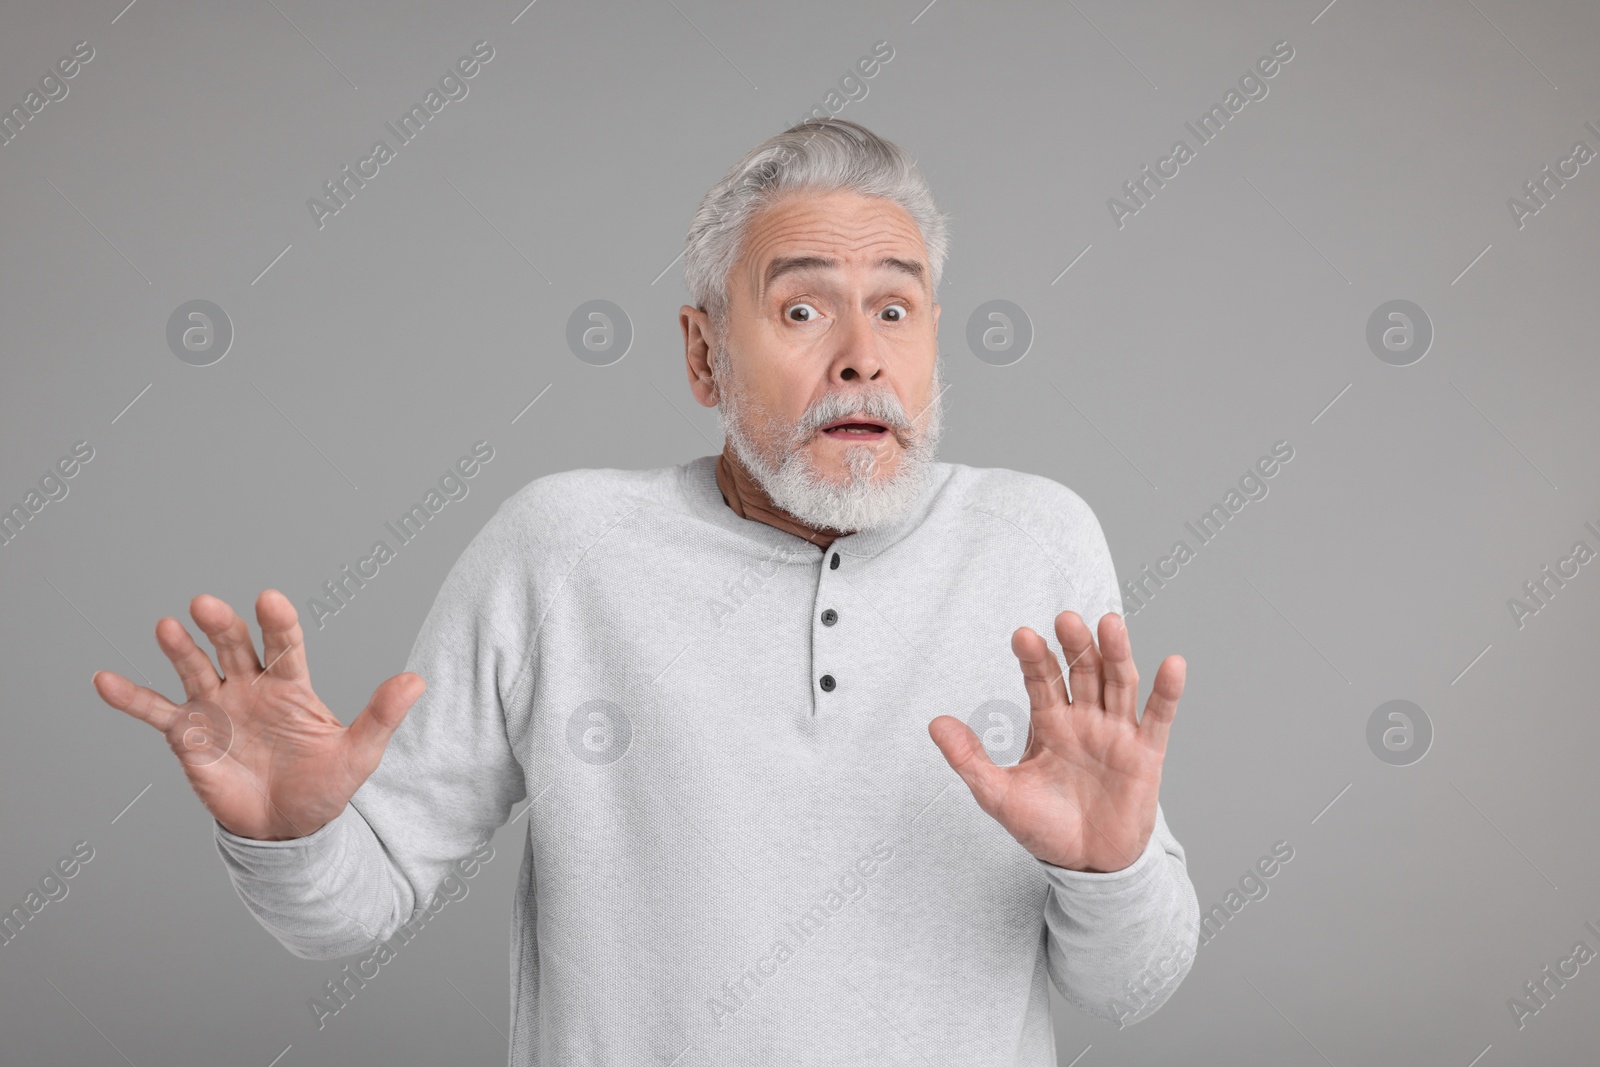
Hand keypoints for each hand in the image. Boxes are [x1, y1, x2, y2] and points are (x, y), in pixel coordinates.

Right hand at [92, 590, 422, 840]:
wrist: (288, 829)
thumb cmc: (325, 787)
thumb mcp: (359, 754)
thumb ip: (382, 715)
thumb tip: (417, 680)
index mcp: (291, 685)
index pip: (285, 645)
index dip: (277, 623)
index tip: (270, 600)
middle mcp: (250, 687)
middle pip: (234, 647)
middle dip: (222, 626)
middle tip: (207, 604)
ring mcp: (217, 707)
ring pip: (195, 669)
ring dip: (181, 649)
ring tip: (167, 626)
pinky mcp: (188, 736)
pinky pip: (156, 713)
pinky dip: (130, 697)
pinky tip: (104, 679)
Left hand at [929, 610, 1183, 871]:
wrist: (1086, 865)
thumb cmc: (1043, 826)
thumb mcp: (998, 794)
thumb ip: (969, 758)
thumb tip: (935, 723)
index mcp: (1049, 722)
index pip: (1041, 679)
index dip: (1034, 658)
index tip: (1022, 635)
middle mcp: (1084, 719)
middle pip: (1082, 672)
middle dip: (1074, 646)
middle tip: (1065, 619)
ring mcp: (1116, 732)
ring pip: (1118, 683)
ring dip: (1116, 653)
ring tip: (1110, 623)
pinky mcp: (1146, 754)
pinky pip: (1158, 718)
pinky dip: (1167, 691)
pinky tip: (1173, 664)